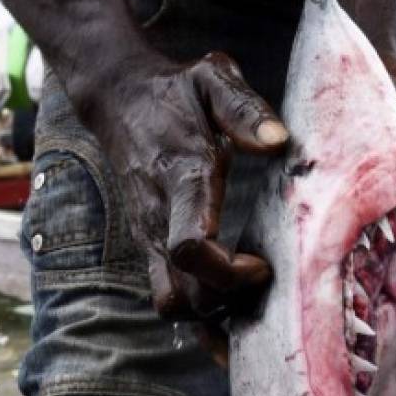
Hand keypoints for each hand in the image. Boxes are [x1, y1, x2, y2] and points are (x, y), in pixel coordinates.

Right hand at [99, 51, 288, 318]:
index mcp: (181, 180)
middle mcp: (158, 219)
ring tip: (249, 288)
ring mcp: (149, 237)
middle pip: (184, 293)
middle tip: (265, 278)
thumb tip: (277, 141)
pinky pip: (168, 297)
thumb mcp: (212, 80)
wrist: (118, 98)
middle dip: (230, 300)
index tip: (262, 263)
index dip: (229, 271)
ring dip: (213, 310)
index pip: (189, 247)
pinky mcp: (149, 246)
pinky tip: (231, 313)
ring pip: (172, 303)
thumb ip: (244, 109)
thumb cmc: (176, 92)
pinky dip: (199, 315)